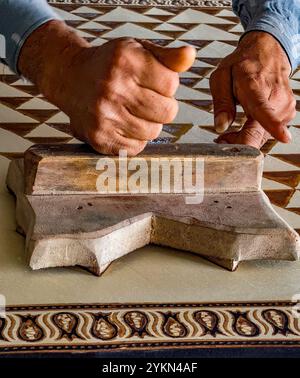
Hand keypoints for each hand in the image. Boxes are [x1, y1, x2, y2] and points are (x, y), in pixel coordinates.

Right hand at [19, 21, 195, 155]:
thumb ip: (167, 56)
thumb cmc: (110, 65)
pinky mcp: (100, 137)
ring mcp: (104, 116)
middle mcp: (113, 89)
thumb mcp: (137, 50)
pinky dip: (135, 139)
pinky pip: (136, 148)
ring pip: (153, 132)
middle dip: (162, 106)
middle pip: (167, 112)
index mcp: (126, 61)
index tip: (152, 82)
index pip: (172, 85)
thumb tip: (190, 55)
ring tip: (133, 111)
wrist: (71, 78)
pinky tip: (123, 124)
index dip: (167, 85)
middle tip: (145, 99)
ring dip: (149, 124)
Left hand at [209, 31, 295, 148]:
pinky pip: (267, 134)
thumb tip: (221, 126)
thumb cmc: (242, 64)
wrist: (267, 51)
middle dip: (238, 142)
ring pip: (261, 137)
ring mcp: (284, 107)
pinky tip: (246, 122)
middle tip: (222, 137)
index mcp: (255, 86)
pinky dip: (254, 133)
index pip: (265, 108)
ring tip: (233, 123)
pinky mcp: (287, 114)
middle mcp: (275, 98)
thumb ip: (221, 102)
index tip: (283, 137)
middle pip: (259, 133)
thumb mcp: (222, 76)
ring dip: (244, 137)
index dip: (273, 125)